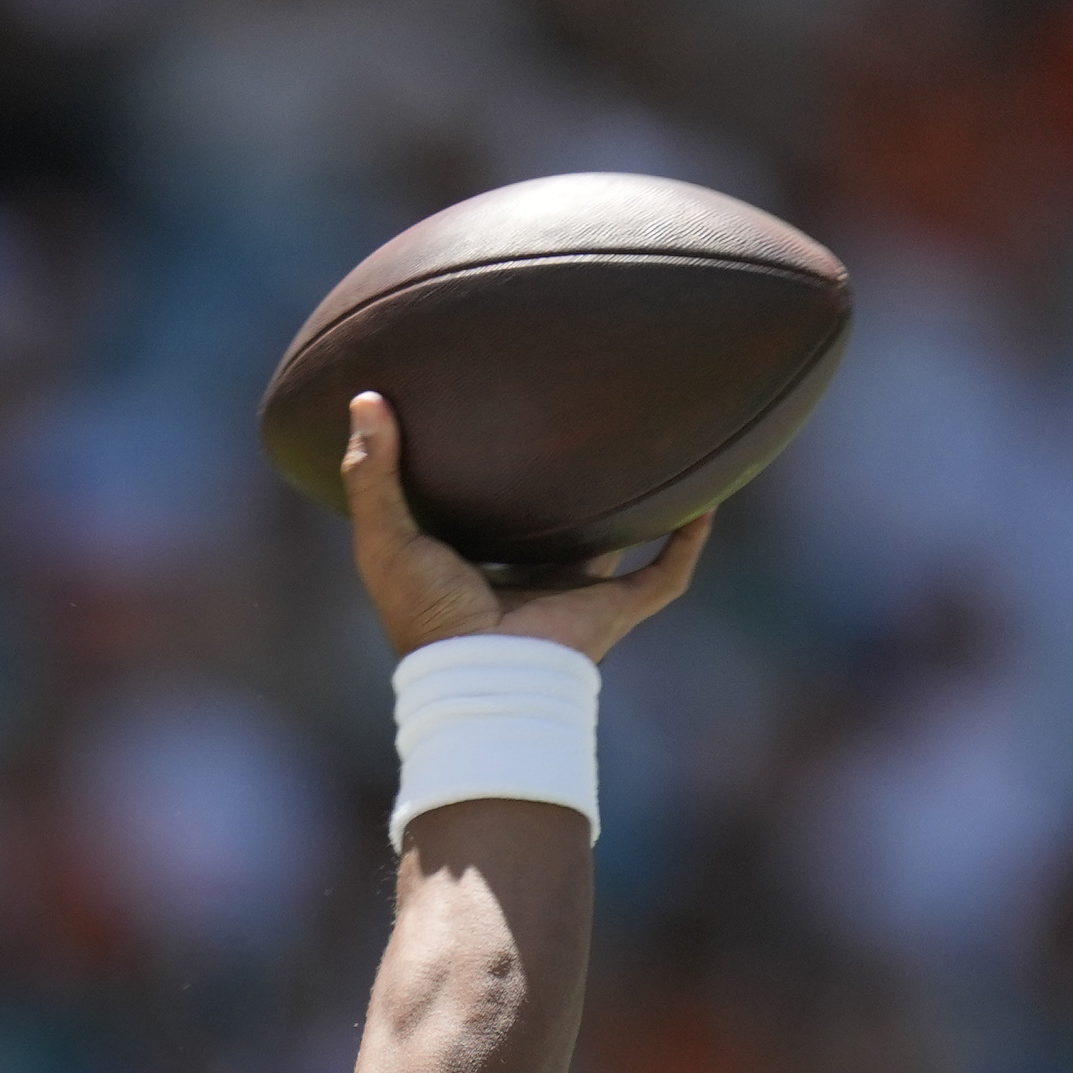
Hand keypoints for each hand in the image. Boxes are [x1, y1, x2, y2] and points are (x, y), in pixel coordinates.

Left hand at [345, 390, 713, 661]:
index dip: (501, 475)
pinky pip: (665, 574)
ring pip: (619, 545)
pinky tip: (707, 499)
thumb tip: (365, 399)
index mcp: (482, 566)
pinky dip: (688, 542)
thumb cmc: (426, 615)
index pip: (496, 513)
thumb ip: (371, 471)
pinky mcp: (613, 609)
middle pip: (562, 527)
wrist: (477, 672)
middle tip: (591, 428)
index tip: (506, 425)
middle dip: (578, 489)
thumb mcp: (385, 536)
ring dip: (642, 508)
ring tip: (663, 454)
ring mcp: (578, 595)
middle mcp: (533, 579)